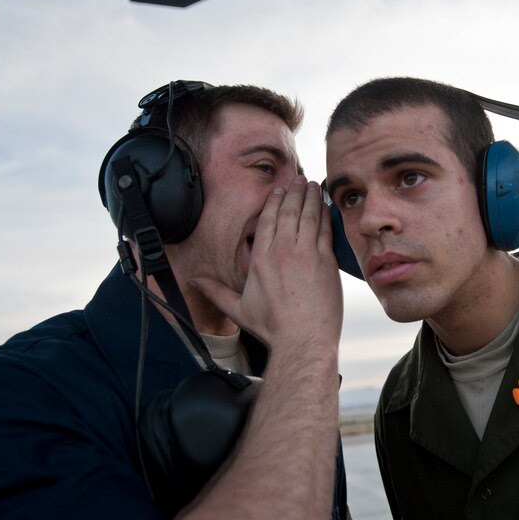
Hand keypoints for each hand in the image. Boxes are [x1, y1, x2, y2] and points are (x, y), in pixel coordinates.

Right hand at [190, 177, 342, 358]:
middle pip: (289, 212)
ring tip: (314, 186)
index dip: (275, 201)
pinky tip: (326, 207)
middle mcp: (283, 251)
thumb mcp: (238, 309)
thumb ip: (215, 291)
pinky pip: (326, 231)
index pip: (268, 219)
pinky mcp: (326, 262)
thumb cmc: (272, 328)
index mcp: (261, 259)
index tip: (280, 190)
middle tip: (300, 180)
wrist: (303, 339)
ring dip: (312, 198)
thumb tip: (192, 282)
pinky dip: (326, 215)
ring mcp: (307, 254)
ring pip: (309, 216)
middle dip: (295, 192)